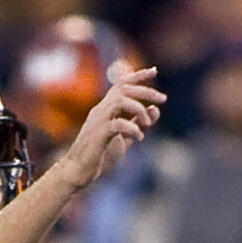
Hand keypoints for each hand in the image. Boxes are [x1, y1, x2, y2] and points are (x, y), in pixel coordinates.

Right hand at [52, 67, 164, 192]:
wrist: (78, 171)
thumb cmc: (99, 155)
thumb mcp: (125, 137)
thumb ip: (138, 124)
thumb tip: (154, 109)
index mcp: (106, 109)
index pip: (121, 84)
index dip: (138, 76)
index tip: (154, 70)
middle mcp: (101, 110)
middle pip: (124, 89)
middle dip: (146, 91)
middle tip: (163, 99)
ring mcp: (98, 121)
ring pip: (120, 101)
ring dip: (139, 109)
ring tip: (147, 124)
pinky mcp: (98, 135)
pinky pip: (117, 124)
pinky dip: (132, 128)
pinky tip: (139, 137)